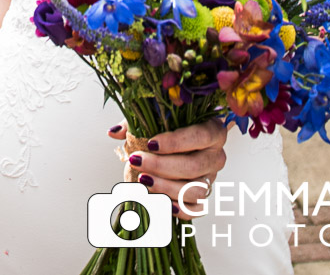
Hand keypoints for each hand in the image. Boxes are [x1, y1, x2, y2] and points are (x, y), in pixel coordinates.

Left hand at [108, 120, 225, 218]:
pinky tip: (158, 201)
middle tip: (137, 161)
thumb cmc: (167, 129)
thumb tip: (114, 132)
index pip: (201, 136)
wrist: (178, 147)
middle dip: (162, 166)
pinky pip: (196, 209)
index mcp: (212, 131)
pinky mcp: (203, 198)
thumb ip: (137, 123)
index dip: (176, 141)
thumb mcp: (154, 119)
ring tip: (142, 180)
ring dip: (166, 187)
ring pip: (195, 190)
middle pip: (195, 165)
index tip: (150, 143)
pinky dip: (178, 209)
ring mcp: (211, 179)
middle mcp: (216, 156)